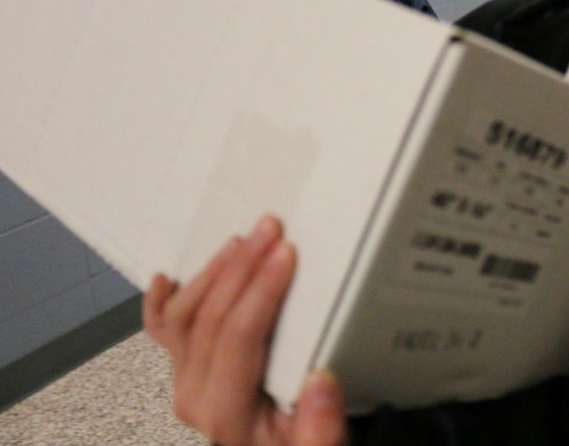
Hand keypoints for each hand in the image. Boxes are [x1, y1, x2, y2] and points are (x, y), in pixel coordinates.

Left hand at [143, 216, 348, 445]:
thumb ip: (320, 427)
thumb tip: (319, 380)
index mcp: (226, 413)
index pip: (238, 337)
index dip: (260, 290)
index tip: (285, 254)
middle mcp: (195, 396)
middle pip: (209, 318)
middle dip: (242, 267)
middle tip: (270, 230)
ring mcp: (186, 382)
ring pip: (183, 316)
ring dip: (213, 272)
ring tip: (244, 240)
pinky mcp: (188, 372)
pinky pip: (164, 333)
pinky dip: (161, 302)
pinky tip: (166, 277)